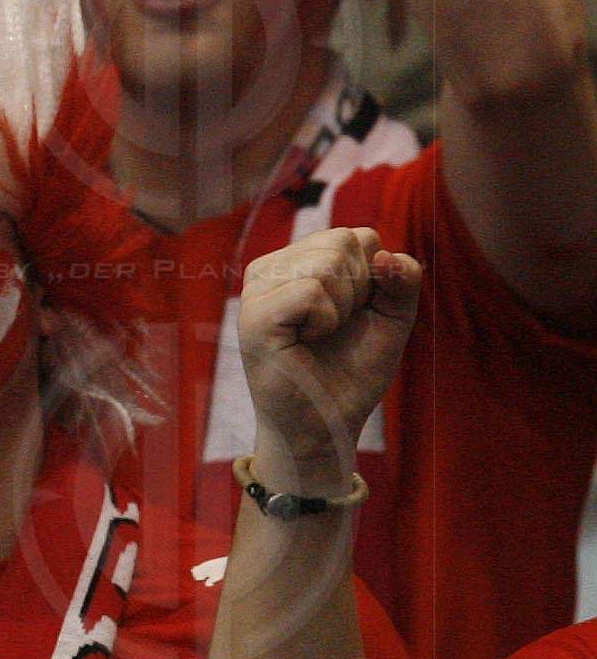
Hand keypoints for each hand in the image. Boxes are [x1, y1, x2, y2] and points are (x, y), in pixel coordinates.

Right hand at [236, 225, 420, 485]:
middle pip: (343, 242)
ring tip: (320, 335)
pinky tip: (306, 341)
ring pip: (327, 263)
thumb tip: (386, 255)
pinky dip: (326, 320)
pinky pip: (312, 290)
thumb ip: (403, 281)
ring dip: (341, 308)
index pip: (357, 236)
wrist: (327, 423)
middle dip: (359, 290)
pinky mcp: (254, 316)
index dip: (373, 279)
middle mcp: (271, 268)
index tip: (354, 314)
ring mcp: (258, 290)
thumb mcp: (392, 319)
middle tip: (335, 328)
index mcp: (298, 262)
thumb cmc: (352, 372)